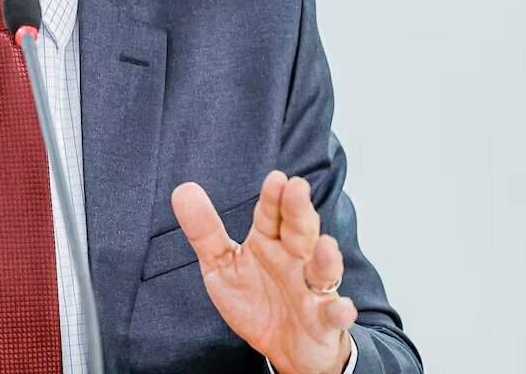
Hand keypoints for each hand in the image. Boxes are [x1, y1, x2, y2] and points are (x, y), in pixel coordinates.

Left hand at [171, 171, 355, 373]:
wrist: (283, 347)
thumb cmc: (256, 300)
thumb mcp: (221, 265)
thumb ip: (204, 231)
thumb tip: (183, 190)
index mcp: (269, 243)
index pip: (271, 215)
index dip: (272, 198)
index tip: (276, 179)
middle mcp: (295, 260)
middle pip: (300, 232)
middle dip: (299, 211)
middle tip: (297, 189)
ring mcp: (312, 290)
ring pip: (322, 270)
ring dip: (325, 258)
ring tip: (325, 244)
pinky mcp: (324, 321)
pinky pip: (333, 315)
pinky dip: (339, 311)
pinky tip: (342, 307)